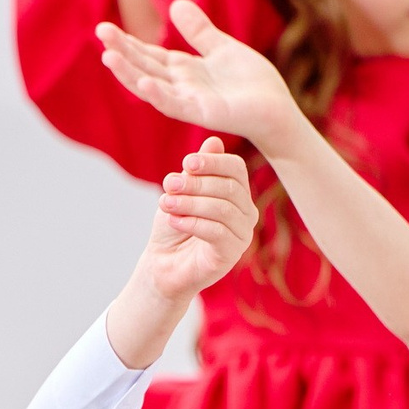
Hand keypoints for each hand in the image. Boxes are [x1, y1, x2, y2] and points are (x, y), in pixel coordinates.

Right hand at [98, 0, 305, 157]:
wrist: (275, 108)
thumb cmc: (251, 82)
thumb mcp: (221, 47)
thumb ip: (198, 30)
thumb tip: (175, 5)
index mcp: (182, 71)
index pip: (147, 55)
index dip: (127, 42)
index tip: (105, 29)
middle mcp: (178, 86)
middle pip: (143, 66)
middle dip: (121, 51)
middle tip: (99, 32)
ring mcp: (187, 101)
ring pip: (151, 86)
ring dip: (128, 73)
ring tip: (108, 57)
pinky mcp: (201, 113)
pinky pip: (174, 104)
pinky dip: (158, 94)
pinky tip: (144, 82)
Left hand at [135, 136, 257, 304]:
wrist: (162, 266)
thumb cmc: (173, 228)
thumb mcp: (182, 194)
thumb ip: (197, 171)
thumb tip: (213, 141)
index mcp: (238, 194)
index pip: (236, 169)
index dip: (213, 162)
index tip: (187, 162)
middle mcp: (246, 213)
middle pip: (228, 188)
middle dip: (196, 183)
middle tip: (168, 183)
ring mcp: (242, 235)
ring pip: (222, 209)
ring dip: (190, 203)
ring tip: (164, 202)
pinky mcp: (231, 255)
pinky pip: (217, 232)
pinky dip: (192, 223)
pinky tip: (173, 220)